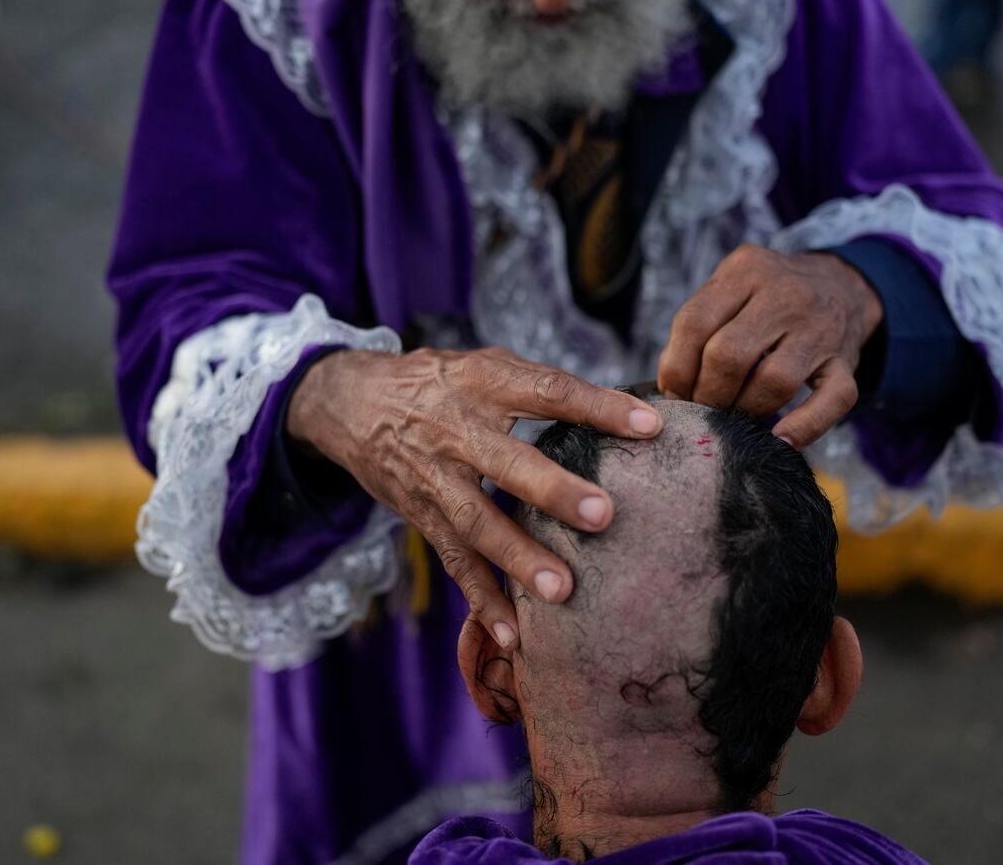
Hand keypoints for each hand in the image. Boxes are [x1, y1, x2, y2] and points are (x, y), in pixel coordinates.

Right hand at [286, 347, 661, 648]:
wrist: (352, 404)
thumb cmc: (444, 385)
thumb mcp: (487, 366)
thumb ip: (545, 388)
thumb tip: (629, 415)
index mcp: (482, 383)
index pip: (546, 391)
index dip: (596, 406)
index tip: (650, 424)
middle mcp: (456, 432)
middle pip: (507, 463)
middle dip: (553, 491)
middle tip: (603, 515)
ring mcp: (436, 480)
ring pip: (477, 524)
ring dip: (518, 559)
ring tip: (563, 590)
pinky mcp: (424, 518)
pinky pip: (455, 564)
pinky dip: (481, 601)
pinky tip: (513, 636)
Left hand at [657, 245, 880, 447]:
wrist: (842, 285)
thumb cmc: (770, 296)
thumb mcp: (734, 285)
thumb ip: (701, 323)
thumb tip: (670, 387)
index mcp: (746, 271)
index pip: (695, 322)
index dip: (676, 368)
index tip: (673, 394)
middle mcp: (786, 295)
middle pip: (729, 355)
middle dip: (707, 395)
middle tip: (703, 411)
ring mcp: (820, 329)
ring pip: (773, 381)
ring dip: (745, 411)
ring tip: (733, 420)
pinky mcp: (846, 362)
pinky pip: (830, 401)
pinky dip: (805, 427)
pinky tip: (781, 440)